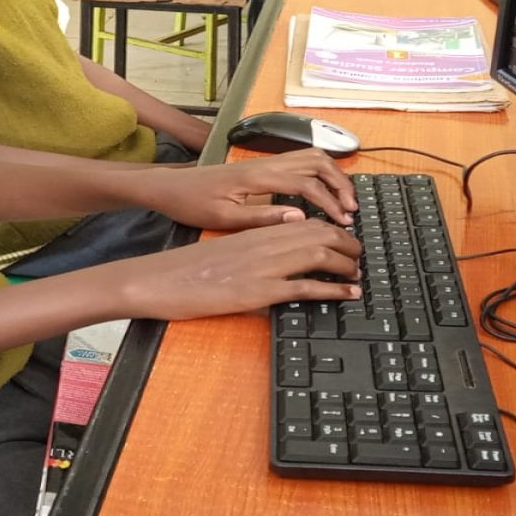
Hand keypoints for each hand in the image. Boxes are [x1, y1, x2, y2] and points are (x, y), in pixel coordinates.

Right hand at [118, 220, 363, 320]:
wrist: (156, 279)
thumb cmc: (184, 269)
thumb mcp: (223, 252)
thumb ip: (251, 250)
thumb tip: (274, 259)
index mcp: (254, 232)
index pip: (305, 222)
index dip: (332, 229)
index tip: (345, 239)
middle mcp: (263, 243)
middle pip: (319, 233)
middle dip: (347, 243)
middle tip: (359, 256)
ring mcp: (263, 266)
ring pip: (319, 253)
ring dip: (347, 263)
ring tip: (359, 273)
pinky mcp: (258, 291)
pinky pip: (305, 287)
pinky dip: (333, 289)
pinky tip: (349, 294)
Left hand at [144, 148, 357, 229]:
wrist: (172, 187)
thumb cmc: (193, 203)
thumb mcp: (224, 218)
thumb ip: (263, 217)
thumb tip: (299, 217)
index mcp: (258, 176)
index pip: (306, 182)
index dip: (329, 201)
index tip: (342, 221)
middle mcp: (266, 163)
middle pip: (317, 160)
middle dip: (340, 183)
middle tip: (351, 209)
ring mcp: (265, 162)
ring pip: (311, 156)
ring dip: (333, 175)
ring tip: (344, 201)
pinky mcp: (263, 166)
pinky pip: (300, 161)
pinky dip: (320, 172)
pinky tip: (324, 192)